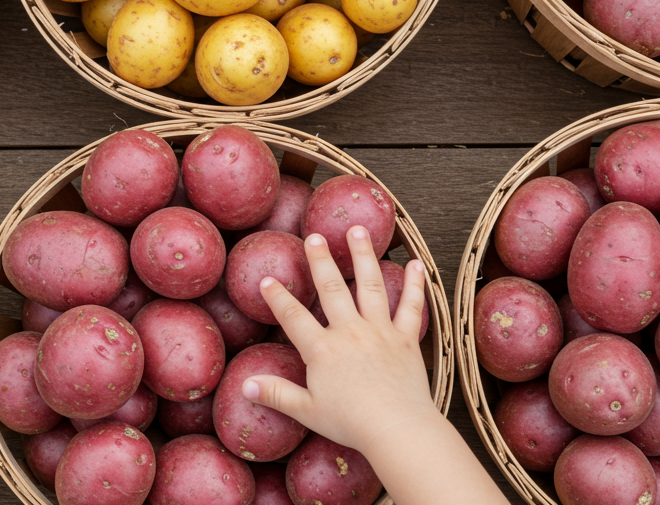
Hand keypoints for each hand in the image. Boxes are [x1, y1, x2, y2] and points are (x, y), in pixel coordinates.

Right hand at [241, 225, 434, 456]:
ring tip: (357, 231)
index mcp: (322, 350)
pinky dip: (413, 284)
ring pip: (370, 285)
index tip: (267, 279)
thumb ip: (276, 394)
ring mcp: (379, 331)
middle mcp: (349, 332)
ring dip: (363, 256)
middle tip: (314, 236)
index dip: (277, 297)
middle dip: (320, 260)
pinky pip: (410, 306)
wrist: (396, 428)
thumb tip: (245, 386)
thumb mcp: (307, 411)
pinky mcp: (405, 339)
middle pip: (331, 288)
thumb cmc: (351, 423)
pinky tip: (414, 263)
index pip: (293, 317)